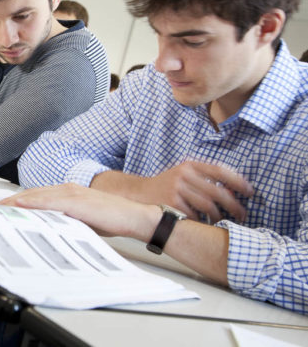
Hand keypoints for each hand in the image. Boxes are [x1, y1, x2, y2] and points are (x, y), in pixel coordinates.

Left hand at [0, 184, 158, 239]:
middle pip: (30, 194)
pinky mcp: (78, 201)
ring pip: (36, 196)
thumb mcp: (80, 221)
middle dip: (9, 201)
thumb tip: (42, 229)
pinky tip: (21, 205)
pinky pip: (51, 201)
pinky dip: (34, 202)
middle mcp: (66, 189)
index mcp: (66, 192)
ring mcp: (71, 193)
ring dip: (16, 201)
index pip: (34, 196)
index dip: (15, 201)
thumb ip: (61, 220)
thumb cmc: (110, 220)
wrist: (135, 217)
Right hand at [115, 161, 252, 221]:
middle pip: (217, 191)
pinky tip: (204, 223)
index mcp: (190, 165)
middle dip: (234, 205)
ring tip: (222, 220)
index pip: (220, 170)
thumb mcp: (183, 175)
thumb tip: (233, 192)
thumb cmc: (165, 186)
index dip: (238, 181)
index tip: (251, 192)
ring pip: (208, 206)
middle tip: (243, 214)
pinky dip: (202, 221)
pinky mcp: (172, 203)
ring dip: (218, 216)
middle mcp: (184, 175)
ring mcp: (177, 189)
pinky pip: (195, 215)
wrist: (138, 193)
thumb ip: (205, 179)